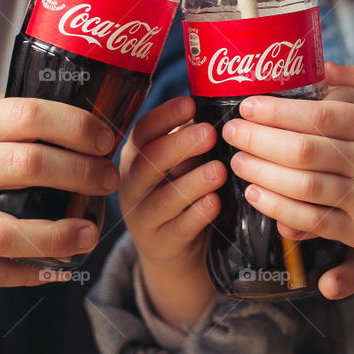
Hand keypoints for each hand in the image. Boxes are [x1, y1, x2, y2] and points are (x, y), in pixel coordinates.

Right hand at [0, 92, 118, 286]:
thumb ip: (11, 114)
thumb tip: (82, 124)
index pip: (28, 117)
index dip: (76, 127)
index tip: (105, 138)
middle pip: (27, 167)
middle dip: (80, 174)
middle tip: (109, 179)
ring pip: (8, 234)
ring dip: (60, 236)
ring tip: (92, 232)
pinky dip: (28, 274)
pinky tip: (59, 267)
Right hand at [119, 96, 225, 326]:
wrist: (171, 249)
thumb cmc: (180, 192)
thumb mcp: (178, 164)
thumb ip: (191, 141)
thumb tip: (221, 106)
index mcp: (136, 156)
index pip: (143, 131)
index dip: (165, 116)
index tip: (191, 104)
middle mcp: (132, 184)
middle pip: (148, 162)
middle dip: (179, 146)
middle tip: (210, 133)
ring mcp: (143, 216)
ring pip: (163, 198)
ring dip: (192, 183)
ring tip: (218, 170)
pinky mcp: (161, 244)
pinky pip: (179, 229)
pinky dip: (197, 215)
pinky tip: (215, 203)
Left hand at [221, 62, 353, 275]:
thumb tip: (321, 63)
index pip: (321, 114)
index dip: (278, 109)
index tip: (248, 103)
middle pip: (305, 149)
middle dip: (259, 139)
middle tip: (230, 130)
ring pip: (304, 187)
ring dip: (263, 174)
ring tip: (236, 161)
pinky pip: (315, 223)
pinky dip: (282, 211)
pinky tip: (258, 197)